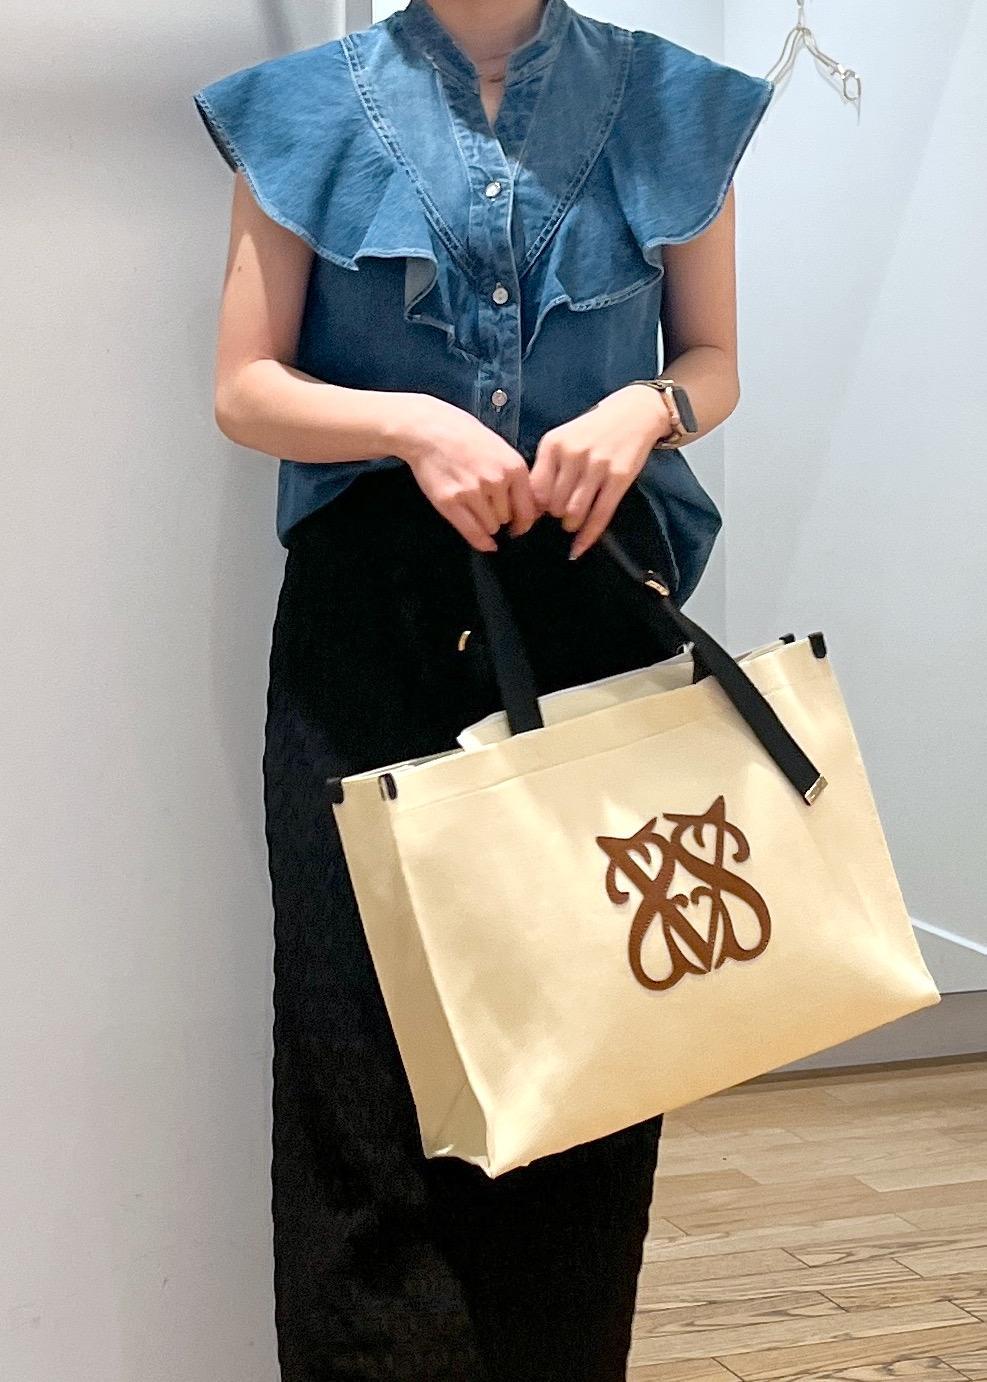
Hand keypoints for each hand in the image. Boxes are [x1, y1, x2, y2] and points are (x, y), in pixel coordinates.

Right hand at [394, 396, 539, 551]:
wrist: (428, 429)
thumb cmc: (464, 435)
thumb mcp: (500, 448)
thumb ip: (514, 476)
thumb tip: (528, 507)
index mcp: (514, 467)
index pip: (529, 508)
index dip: (525, 521)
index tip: (520, 526)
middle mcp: (496, 481)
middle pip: (508, 519)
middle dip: (502, 517)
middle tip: (489, 508)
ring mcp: (473, 493)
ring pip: (491, 527)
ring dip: (487, 523)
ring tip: (476, 507)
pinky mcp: (450, 503)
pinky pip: (473, 532)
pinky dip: (481, 541)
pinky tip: (486, 544)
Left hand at [529, 384, 673, 559]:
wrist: (633, 412)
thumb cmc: (592, 431)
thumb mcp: (563, 439)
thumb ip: (547, 469)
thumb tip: (531, 509)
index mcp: (553, 444)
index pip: (535, 489)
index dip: (534, 508)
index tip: (536, 516)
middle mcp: (573, 454)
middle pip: (553, 504)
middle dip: (554, 515)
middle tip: (560, 514)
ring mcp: (597, 465)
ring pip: (574, 512)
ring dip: (570, 524)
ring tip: (572, 521)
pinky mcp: (619, 477)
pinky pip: (599, 515)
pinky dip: (587, 537)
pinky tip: (579, 548)